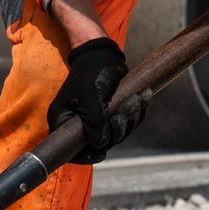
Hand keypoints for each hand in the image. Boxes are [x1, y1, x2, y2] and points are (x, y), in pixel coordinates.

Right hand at [46, 38, 147, 163]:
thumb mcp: (90, 95)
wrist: (102, 52)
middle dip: (118, 130)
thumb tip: (100, 145)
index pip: (71, 150)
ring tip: (137, 98)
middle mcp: (78, 125)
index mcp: (64, 122)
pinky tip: (145, 95)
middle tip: (124, 111)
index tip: (101, 153)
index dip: (86, 157)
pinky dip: (138, 111)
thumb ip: (94, 121)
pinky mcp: (110, 113)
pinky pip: (127, 122)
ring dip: (131, 118)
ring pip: (117, 133)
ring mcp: (95, 120)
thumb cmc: (90, 72)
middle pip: (100, 143)